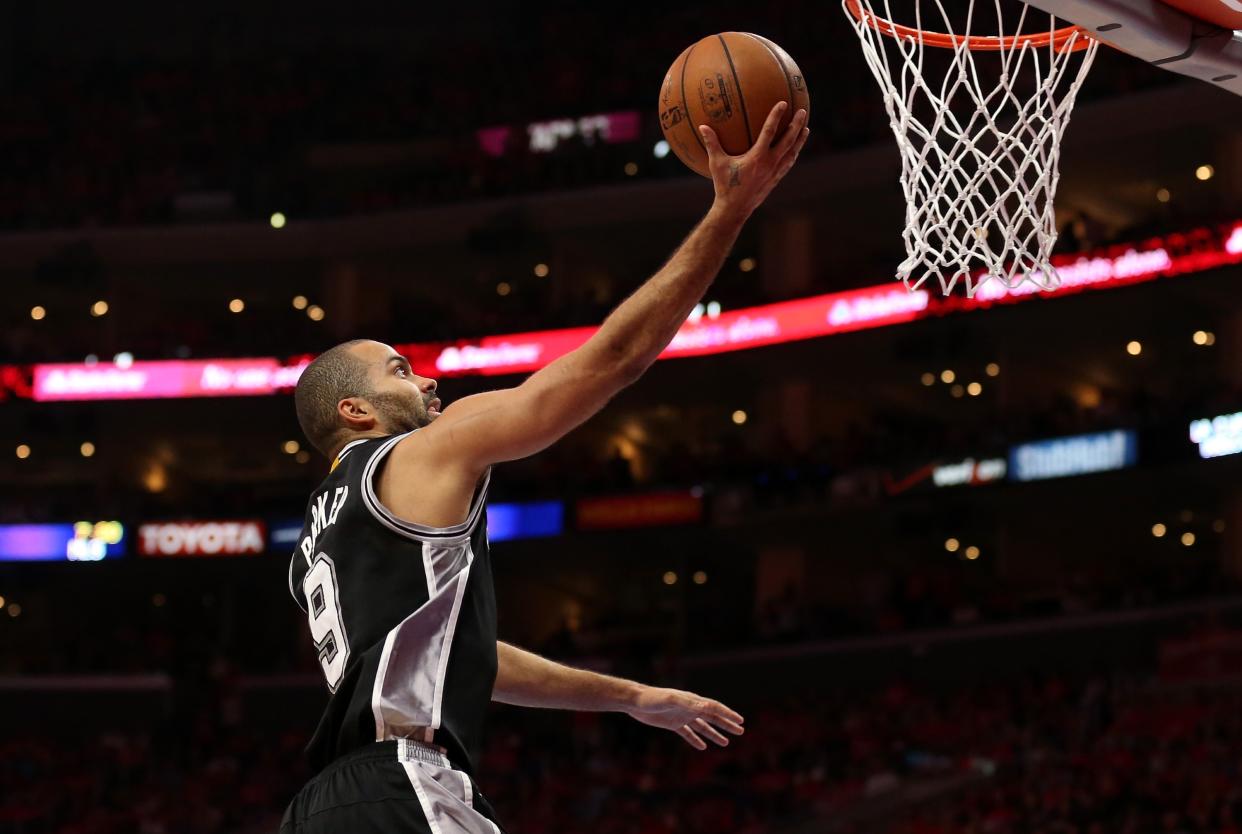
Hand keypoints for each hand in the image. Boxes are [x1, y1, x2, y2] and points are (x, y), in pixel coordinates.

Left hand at [625, 685, 744, 749]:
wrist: (635, 702)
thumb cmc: (653, 698)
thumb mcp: (671, 700)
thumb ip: (688, 703)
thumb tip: (706, 706)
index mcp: (692, 701)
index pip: (714, 708)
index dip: (728, 714)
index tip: (740, 721)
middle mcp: (689, 708)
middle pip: (712, 717)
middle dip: (726, 724)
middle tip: (740, 731)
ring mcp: (681, 716)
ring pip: (702, 727)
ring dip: (714, 734)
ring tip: (726, 743)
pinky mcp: (672, 723)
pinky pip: (687, 733)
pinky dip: (695, 740)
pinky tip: (702, 747)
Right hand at [700, 102, 808, 221]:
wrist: (734, 210)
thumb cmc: (724, 186)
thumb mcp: (717, 163)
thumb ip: (712, 143)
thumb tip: (702, 126)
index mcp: (757, 157)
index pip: (770, 131)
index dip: (776, 116)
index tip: (783, 103)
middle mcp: (770, 163)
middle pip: (788, 141)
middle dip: (796, 125)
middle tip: (802, 111)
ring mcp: (775, 172)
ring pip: (792, 153)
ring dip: (800, 140)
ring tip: (806, 129)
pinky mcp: (775, 180)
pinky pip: (788, 164)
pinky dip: (793, 154)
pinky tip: (795, 149)